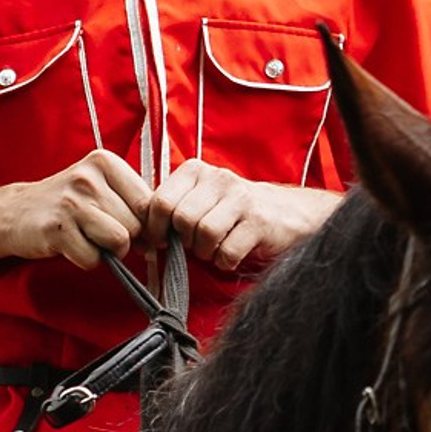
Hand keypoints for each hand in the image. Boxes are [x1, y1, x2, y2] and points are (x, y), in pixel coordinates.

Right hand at [0, 150, 151, 269]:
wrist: (16, 212)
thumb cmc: (69, 204)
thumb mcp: (101, 189)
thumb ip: (134, 203)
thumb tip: (165, 236)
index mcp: (105, 162)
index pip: (150, 203)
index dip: (149, 226)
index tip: (136, 232)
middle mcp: (88, 177)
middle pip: (136, 225)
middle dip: (126, 239)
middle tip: (101, 234)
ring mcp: (71, 202)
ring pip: (118, 241)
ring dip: (107, 251)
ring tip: (88, 238)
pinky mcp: (57, 228)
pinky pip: (92, 258)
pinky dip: (86, 260)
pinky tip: (71, 245)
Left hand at [143, 163, 336, 274]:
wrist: (290, 213)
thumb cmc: (235, 212)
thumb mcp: (201, 200)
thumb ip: (171, 210)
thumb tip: (140, 235)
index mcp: (195, 170)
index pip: (159, 201)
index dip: (155, 229)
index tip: (161, 242)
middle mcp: (217, 178)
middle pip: (180, 220)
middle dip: (185, 242)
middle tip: (197, 245)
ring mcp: (240, 198)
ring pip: (202, 235)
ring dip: (206, 252)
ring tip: (217, 247)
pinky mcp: (259, 221)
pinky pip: (226, 252)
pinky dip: (226, 261)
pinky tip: (234, 253)